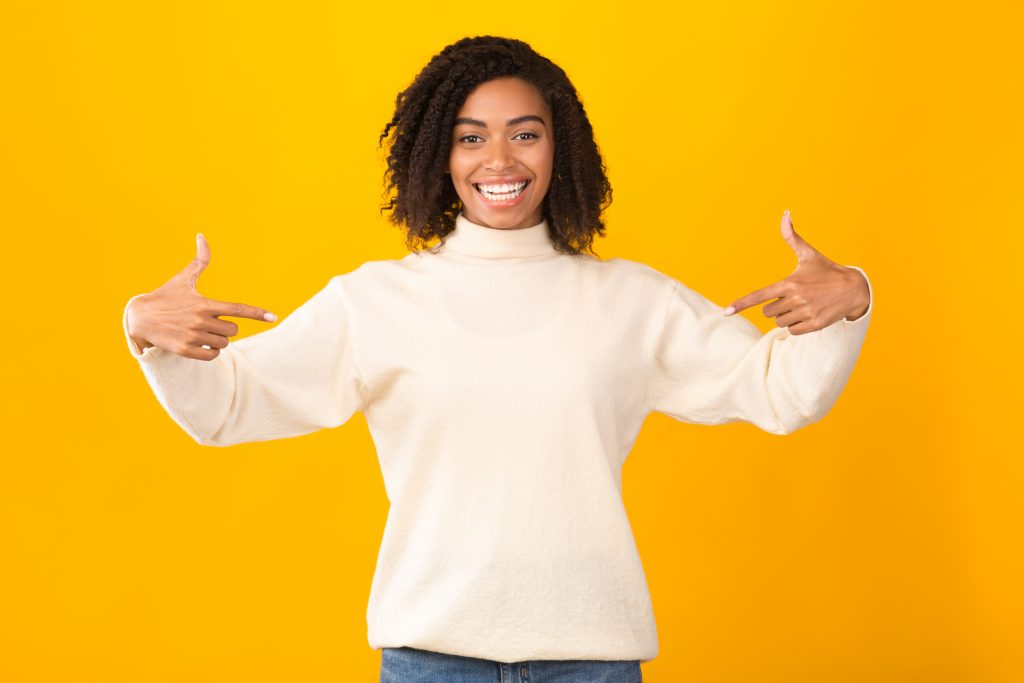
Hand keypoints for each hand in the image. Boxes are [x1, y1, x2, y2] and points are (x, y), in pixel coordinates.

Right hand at [125, 233, 277, 360]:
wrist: (139, 318)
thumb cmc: (166, 296)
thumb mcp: (183, 278)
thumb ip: (200, 261)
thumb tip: (202, 236)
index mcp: (205, 303)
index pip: (237, 308)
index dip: (257, 313)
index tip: (273, 317)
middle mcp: (201, 321)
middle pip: (233, 329)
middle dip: (227, 327)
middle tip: (211, 322)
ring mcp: (193, 336)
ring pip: (223, 343)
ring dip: (218, 339)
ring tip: (201, 331)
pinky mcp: (185, 350)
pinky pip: (212, 355)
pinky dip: (211, 351)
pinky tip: (201, 343)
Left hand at [722, 211, 869, 335]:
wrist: (854, 288)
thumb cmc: (826, 271)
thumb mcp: (808, 254)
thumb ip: (792, 237)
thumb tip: (786, 213)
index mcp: (790, 282)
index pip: (760, 295)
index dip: (741, 303)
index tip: (726, 312)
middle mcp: (796, 298)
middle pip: (768, 312)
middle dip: (776, 307)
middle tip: (792, 298)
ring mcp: (806, 312)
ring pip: (780, 323)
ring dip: (786, 317)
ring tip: (802, 305)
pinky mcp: (815, 324)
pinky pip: (793, 331)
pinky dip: (797, 326)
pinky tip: (808, 315)